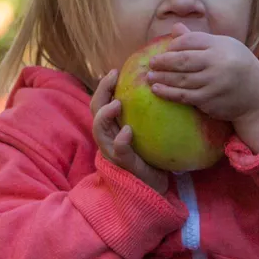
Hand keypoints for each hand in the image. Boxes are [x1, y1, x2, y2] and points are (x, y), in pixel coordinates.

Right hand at [90, 69, 169, 192]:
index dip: (104, 86)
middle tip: (112, 78)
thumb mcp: (148, 131)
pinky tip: (127, 132)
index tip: (115, 71)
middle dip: (101, 92)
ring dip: (105, 115)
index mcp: (112, 127)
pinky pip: (117, 151)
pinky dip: (120, 140)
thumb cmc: (152, 157)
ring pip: (99, 130)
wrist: (154, 187)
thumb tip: (164, 87)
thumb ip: (148, 114)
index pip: (101, 102)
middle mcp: (108, 137)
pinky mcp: (123, 164)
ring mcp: (113, 152)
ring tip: (117, 103)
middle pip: (95, 110)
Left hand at [145, 23, 258, 151]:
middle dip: (163, 61)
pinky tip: (157, 90)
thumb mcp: (225, 47)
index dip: (175, 44)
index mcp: (221, 46)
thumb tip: (176, 28)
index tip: (167, 49)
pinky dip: (169, 93)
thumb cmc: (239, 67)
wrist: (258, 97)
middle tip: (151, 63)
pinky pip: (185, 97)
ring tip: (149, 77)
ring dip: (162, 78)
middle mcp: (217, 63)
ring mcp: (213, 84)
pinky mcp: (210, 101)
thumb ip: (199, 40)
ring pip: (181, 80)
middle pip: (183, 60)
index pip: (191, 40)